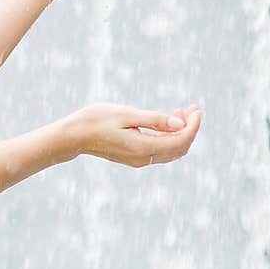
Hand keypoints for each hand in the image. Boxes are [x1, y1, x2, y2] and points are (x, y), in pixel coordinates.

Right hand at [69, 102, 201, 165]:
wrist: (73, 136)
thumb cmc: (96, 120)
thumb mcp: (127, 115)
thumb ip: (154, 120)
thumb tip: (180, 124)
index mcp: (142, 148)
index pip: (180, 140)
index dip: (193, 125)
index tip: (196, 109)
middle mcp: (143, 159)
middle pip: (179, 148)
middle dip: (190, 128)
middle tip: (191, 108)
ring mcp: (138, 160)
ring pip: (171, 151)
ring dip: (180, 132)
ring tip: (180, 112)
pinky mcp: (134, 157)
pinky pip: (160, 150)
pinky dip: (168, 136)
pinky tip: (166, 121)